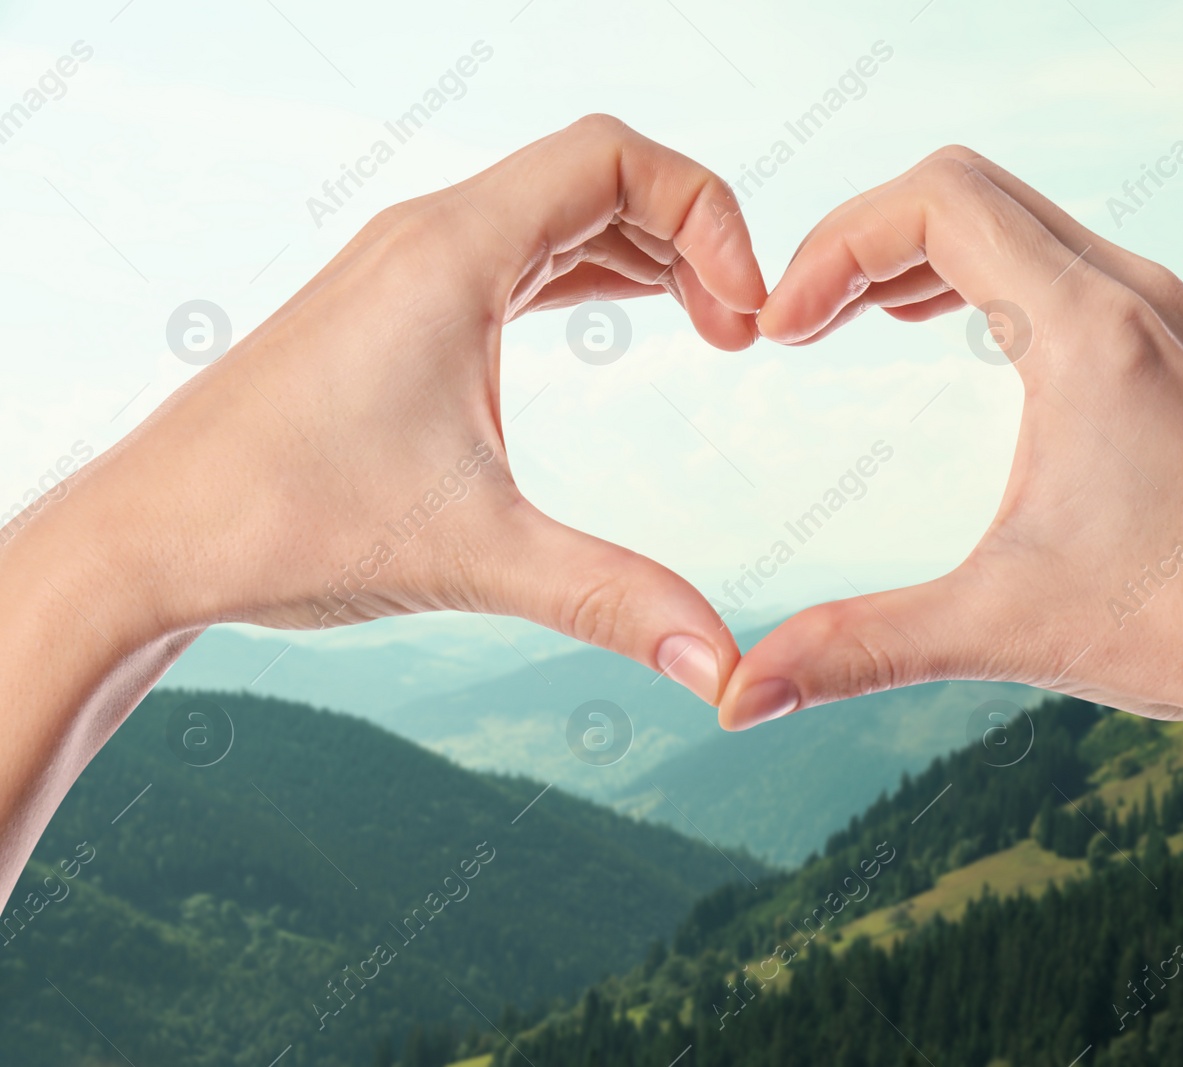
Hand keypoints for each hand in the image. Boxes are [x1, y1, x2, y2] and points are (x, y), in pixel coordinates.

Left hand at [50, 114, 764, 703]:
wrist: (146, 541)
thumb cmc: (281, 522)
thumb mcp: (474, 555)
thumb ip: (611, 597)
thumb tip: (721, 668)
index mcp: (452, 254)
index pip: (614, 159)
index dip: (708, 215)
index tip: (749, 316)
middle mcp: (429, 239)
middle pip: (598, 174)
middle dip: (693, 236)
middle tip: (745, 333)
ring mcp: (409, 270)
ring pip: (559, 212)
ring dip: (647, 253)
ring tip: (714, 329)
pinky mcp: (397, 311)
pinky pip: (520, 255)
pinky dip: (591, 274)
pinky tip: (625, 323)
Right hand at [718, 147, 1182, 1064]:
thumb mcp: (1003, 628)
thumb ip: (859, 647)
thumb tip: (738, 698)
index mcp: (1090, 330)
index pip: (936, 201)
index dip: (835, 245)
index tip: (782, 331)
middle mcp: (1139, 293)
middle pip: (969, 188)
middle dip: (865, 240)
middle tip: (800, 323)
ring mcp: (1173, 313)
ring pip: (1023, 219)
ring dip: (926, 254)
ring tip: (852, 321)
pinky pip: (1069, 260)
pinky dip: (990, 275)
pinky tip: (956, 333)